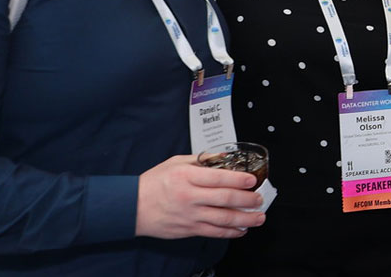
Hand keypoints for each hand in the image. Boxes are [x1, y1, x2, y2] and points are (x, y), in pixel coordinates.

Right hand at [134, 155, 266, 239]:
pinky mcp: (188, 229)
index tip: (252, 179)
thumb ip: (201, 160)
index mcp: (186, 177)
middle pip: (226, 199)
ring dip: (245, 219)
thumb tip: (224, 157)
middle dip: (248, 200)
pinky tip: (241, 229)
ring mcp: (190, 215)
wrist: (131, 207)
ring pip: (224, 219)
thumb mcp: (175, 163)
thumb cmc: (153, 183)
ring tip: (259, 217)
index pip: (219, 178)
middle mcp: (190, 197)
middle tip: (259, 198)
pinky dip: (230, 232)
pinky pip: (214, 232)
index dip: (239, 179)